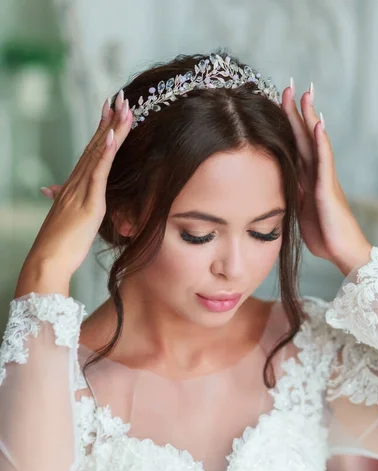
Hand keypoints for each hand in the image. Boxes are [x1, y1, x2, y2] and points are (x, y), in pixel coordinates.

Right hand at [25, 90, 132, 279]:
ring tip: (123, 107)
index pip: (91, 153)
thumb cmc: (60, 246)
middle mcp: (76, 183)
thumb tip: (56, 194)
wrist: (48, 260)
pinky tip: (112, 136)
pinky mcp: (89, 203)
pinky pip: (98, 174)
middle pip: (95, 146)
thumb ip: (68, 205)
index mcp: (74, 187)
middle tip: (120, 97)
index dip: (101, 131)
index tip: (109, 111)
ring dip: (111, 129)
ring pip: (98, 153)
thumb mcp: (69, 221)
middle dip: (108, 120)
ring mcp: (81, 191)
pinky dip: (105, 154)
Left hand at [281, 80, 371, 275]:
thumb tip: (279, 181)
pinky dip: (322, 143)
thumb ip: (292, 192)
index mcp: (307, 178)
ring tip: (306, 95)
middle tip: (291, 86)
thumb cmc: (324, 234)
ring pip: (316, 143)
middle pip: (304, 137)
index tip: (276, 103)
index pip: (295, 145)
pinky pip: (325, 162)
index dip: (286, 125)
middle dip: (297, 112)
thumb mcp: (299, 210)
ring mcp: (324, 179)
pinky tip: (318, 125)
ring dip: (310, 118)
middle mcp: (316, 174)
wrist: (342, 252)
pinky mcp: (328, 190)